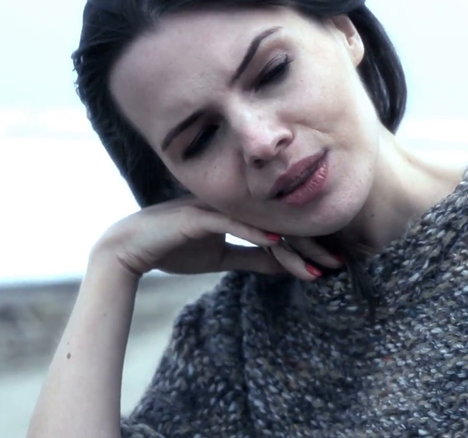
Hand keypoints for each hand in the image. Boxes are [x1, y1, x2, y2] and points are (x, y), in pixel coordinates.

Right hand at [91, 195, 340, 280]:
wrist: (129, 250)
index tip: (335, 263)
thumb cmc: (174, 248)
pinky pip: (232, 223)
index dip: (310, 244)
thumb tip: (284, 265)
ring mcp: (216, 206)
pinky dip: (255, 232)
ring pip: (263, 224)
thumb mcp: (222, 257)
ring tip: (316, 265)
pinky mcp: (197, 215)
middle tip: (339, 264)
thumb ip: (252, 257)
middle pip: (281, 222)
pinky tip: (277, 244)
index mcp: (241, 210)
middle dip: (312, 245)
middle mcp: (234, 203)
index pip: (283, 226)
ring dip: (292, 247)